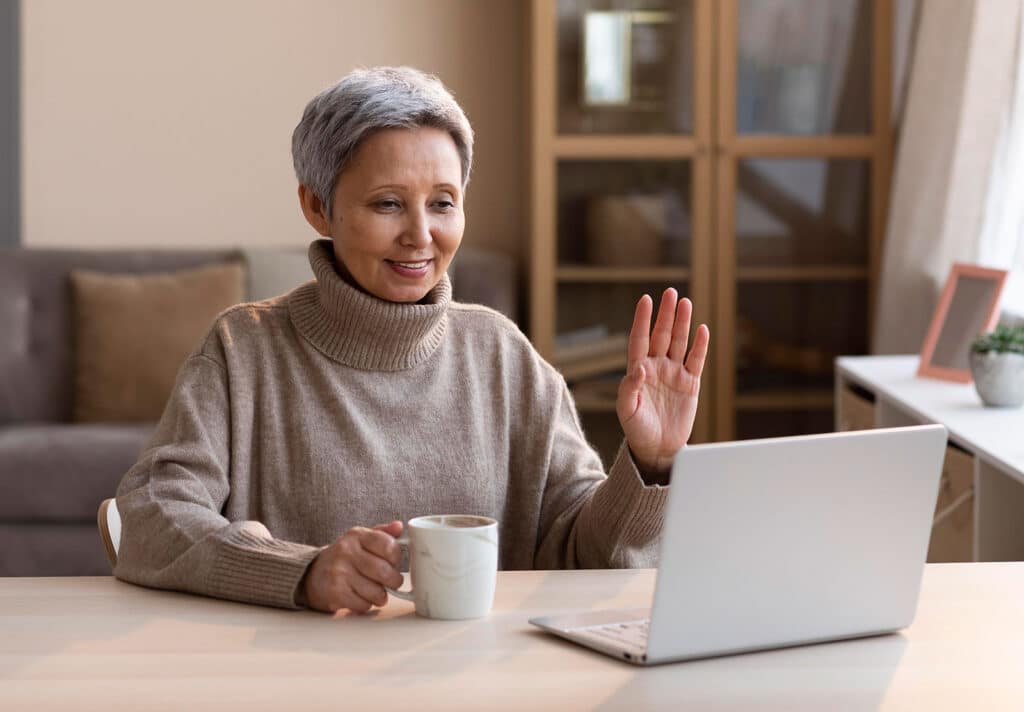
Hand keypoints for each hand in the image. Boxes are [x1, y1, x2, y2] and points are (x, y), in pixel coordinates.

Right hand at [301, 521, 403, 613]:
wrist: (311, 574)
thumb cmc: (344, 557)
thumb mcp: (360, 539)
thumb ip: (382, 533)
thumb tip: (399, 527)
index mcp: (357, 535)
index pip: (388, 545)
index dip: (397, 557)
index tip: (394, 562)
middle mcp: (346, 551)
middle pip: (385, 572)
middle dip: (394, 581)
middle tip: (392, 582)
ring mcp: (339, 573)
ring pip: (376, 592)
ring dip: (381, 596)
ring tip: (375, 591)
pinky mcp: (335, 593)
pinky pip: (364, 604)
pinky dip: (367, 604)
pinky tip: (360, 597)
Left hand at [616, 288, 709, 475]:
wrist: (657, 449)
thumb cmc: (637, 430)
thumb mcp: (627, 410)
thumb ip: (629, 388)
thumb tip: (638, 368)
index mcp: (638, 371)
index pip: (639, 339)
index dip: (642, 319)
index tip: (645, 300)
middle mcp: (656, 368)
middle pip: (661, 335)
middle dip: (665, 314)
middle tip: (670, 292)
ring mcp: (674, 374)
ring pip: (679, 342)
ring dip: (682, 323)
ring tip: (685, 302)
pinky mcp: (690, 384)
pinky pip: (696, 360)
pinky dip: (700, 346)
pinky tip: (702, 330)